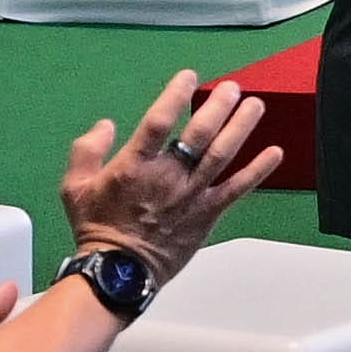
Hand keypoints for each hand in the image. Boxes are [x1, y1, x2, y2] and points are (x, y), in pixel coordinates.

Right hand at [62, 72, 269, 265]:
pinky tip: (275, 153)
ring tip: (255, 106)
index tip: (189, 78)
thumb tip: (105, 125)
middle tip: (232, 88)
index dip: (175, 96)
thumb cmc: (97, 229)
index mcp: (134, 166)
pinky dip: (258, 170)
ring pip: (223, 154)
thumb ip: (86, 151)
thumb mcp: (74, 188)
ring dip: (242, 127)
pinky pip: (238, 189)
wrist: (117, 273)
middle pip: (200, 133)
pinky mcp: (207, 215)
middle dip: (219, 106)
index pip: (159, 122)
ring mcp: (191, 195)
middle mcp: (167, 177)